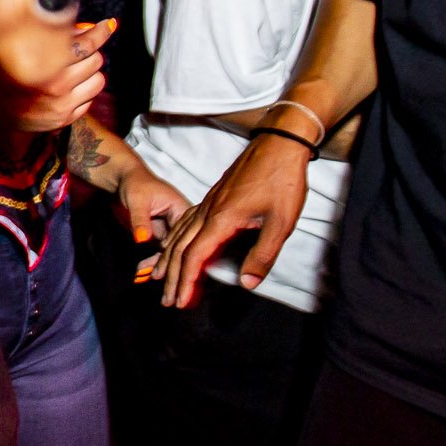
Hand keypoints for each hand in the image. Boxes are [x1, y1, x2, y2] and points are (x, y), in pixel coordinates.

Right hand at [6, 18, 112, 132]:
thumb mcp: (20, 44)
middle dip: (89, 52)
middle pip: (96, 60)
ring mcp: (61, 104)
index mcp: (43, 63)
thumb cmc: (4, 69)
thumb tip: (86, 27)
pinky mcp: (63, 119)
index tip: (107, 25)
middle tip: (79, 50)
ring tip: (74, 70)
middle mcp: (55, 85)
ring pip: (98, 80)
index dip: (100, 31)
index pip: (86, 44)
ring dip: (90, 73)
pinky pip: (89, 100)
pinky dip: (83, 92)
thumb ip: (52, 35)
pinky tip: (68, 88)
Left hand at [118, 166, 189, 274]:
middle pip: (178, 248)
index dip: (176, 254)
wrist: (124, 180)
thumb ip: (140, 220)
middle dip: (166, 265)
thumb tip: (143, 239)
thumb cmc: (134, 184)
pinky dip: (150, 262)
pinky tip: (141, 272)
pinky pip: (158, 252)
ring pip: (168, 253)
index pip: (184, 236)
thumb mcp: (137, 200)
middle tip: (153, 276)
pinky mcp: (160, 235)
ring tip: (141, 274)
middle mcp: (180, 222)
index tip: (165, 268)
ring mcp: (170, 230)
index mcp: (182, 210)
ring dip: (156, 266)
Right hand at [153, 132, 311, 307]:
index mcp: (221, 218)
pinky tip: (176, 246)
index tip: (181, 301)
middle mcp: (208, 211)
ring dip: (170, 259)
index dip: (187, 281)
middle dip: (173, 277)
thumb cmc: (282, 180)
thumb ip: (263, 254)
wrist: (279, 144)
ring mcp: (208, 202)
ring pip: (179, 234)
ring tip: (163, 278)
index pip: (195, 256)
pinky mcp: (213, 197)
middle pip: (180, 248)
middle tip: (169, 300)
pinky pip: (186, 222)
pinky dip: (177, 240)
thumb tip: (247, 283)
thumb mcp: (281, 222)